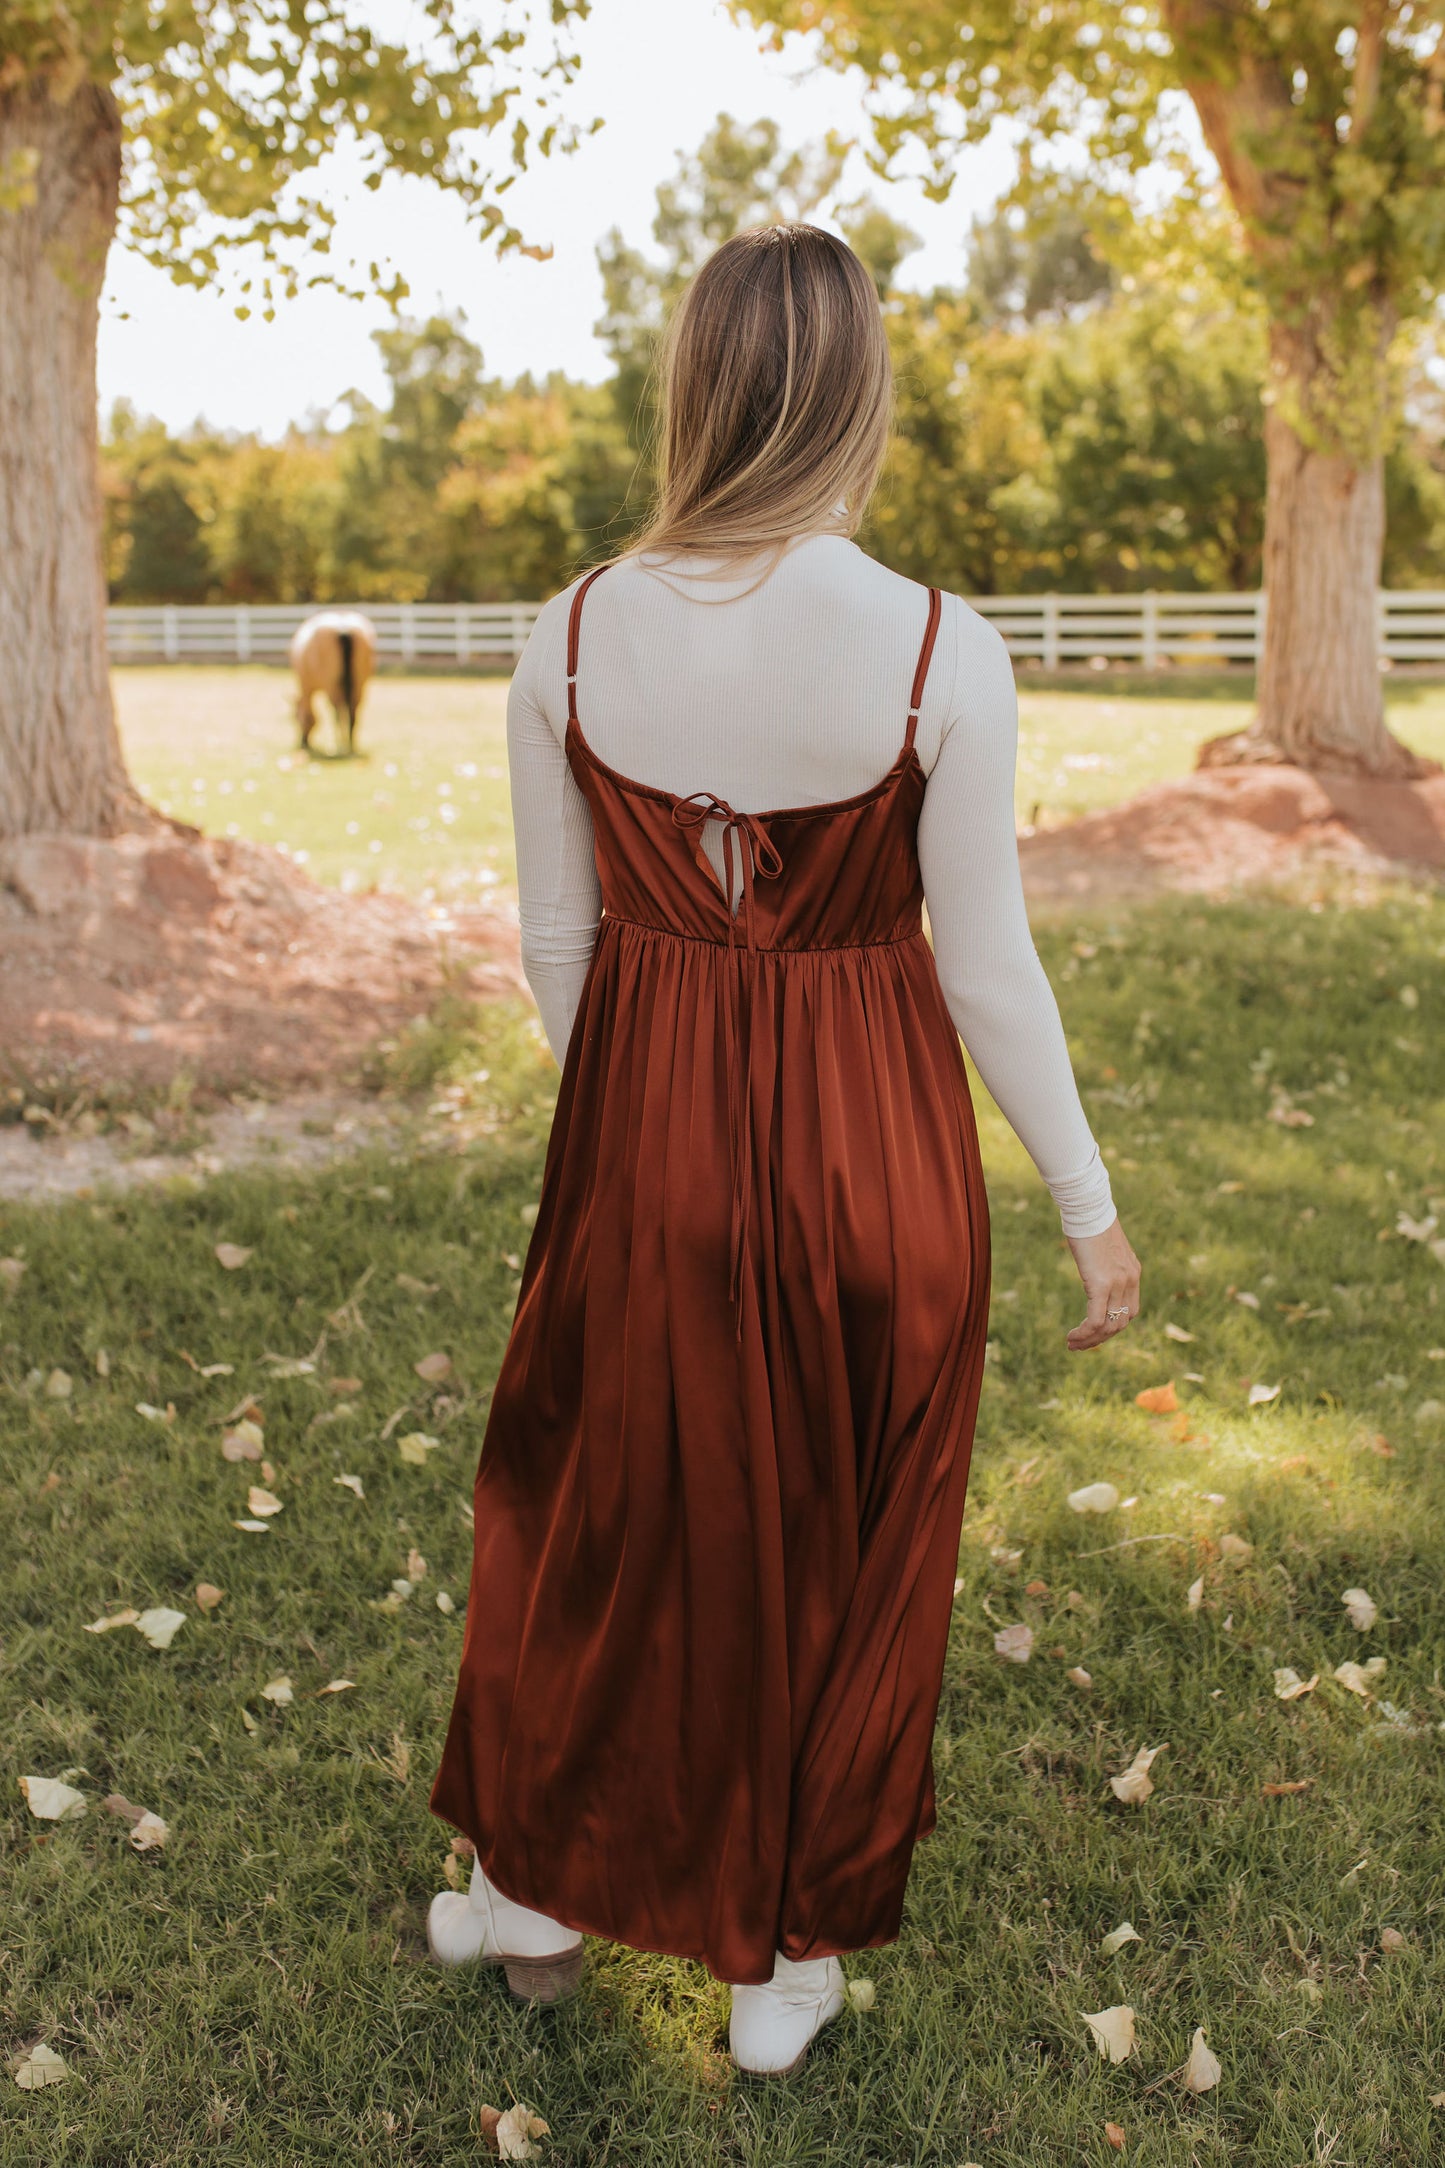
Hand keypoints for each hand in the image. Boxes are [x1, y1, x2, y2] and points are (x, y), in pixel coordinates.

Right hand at [1064, 1218, 1140, 1351]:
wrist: (1088, 1206)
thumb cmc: (1089, 1221)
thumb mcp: (1103, 1247)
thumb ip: (1104, 1262)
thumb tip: (1094, 1266)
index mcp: (1133, 1272)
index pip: (1129, 1311)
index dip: (1112, 1326)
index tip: (1093, 1331)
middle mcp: (1131, 1280)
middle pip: (1121, 1322)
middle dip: (1101, 1338)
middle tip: (1080, 1344)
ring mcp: (1119, 1283)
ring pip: (1110, 1326)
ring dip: (1091, 1340)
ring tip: (1073, 1344)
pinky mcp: (1102, 1283)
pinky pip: (1096, 1320)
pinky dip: (1084, 1334)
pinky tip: (1071, 1337)